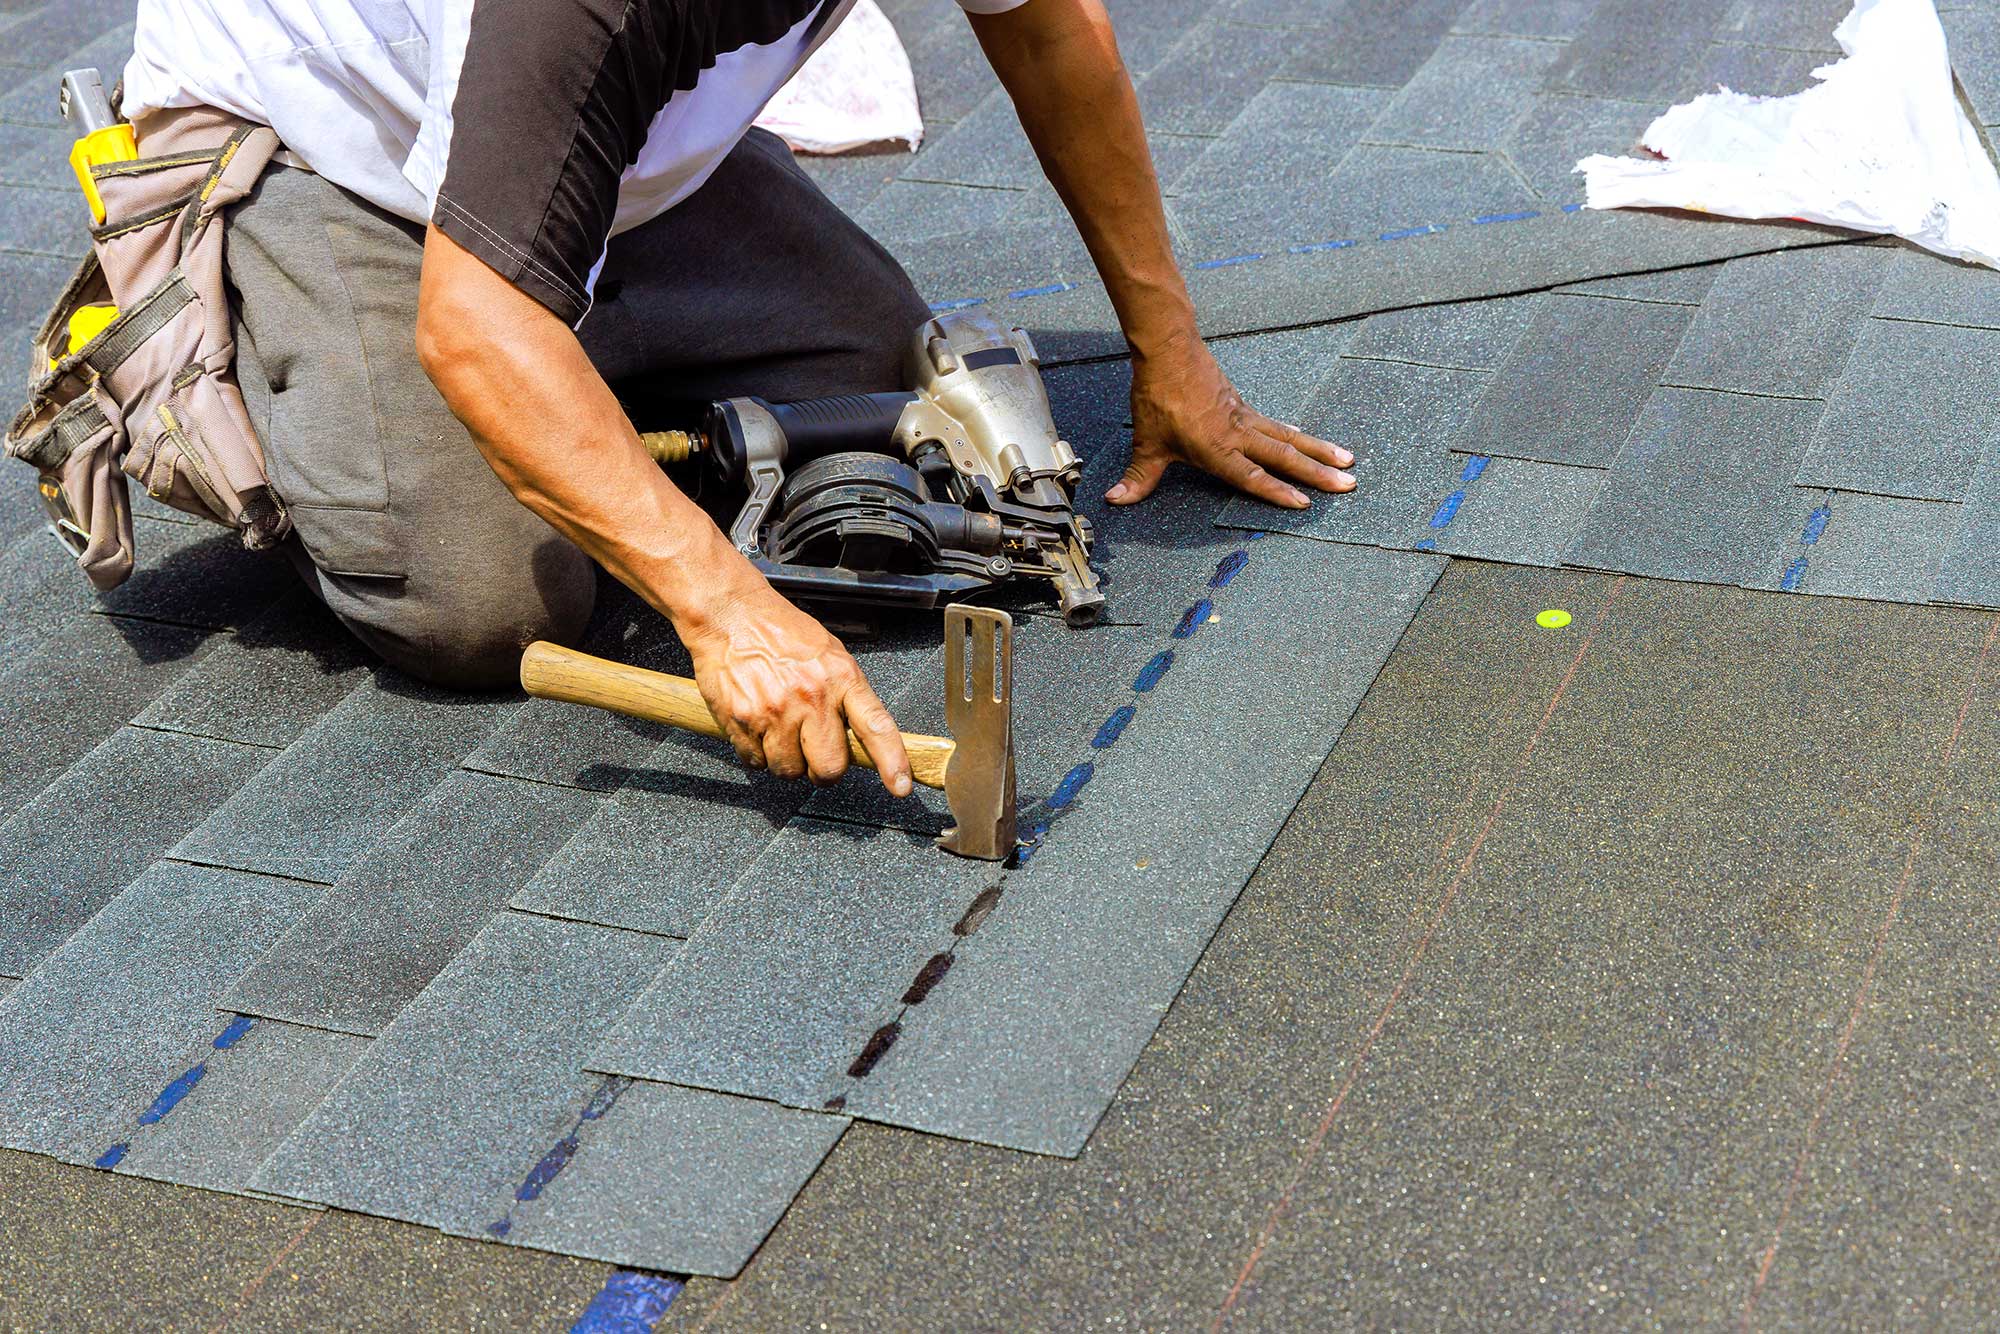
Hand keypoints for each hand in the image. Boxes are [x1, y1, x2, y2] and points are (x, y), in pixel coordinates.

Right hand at [680, 577, 911, 796]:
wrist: (730, 614)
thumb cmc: (780, 631)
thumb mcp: (828, 654)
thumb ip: (845, 694)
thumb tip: (859, 735)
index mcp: (841, 678)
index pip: (875, 726)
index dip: (891, 761)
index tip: (900, 786)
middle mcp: (811, 697)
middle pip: (828, 768)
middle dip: (822, 771)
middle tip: (815, 754)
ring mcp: (775, 711)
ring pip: (788, 770)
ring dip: (786, 761)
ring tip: (780, 729)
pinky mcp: (742, 720)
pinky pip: (755, 762)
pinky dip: (757, 753)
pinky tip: (758, 725)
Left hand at [1107, 333, 1354, 508]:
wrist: (1168, 349)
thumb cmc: (1158, 396)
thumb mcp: (1146, 441)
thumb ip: (1139, 475)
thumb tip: (1116, 499)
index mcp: (1216, 448)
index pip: (1252, 476)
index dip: (1277, 492)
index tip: (1305, 503)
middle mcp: (1237, 434)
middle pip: (1284, 456)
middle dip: (1317, 473)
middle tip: (1348, 484)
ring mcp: (1243, 418)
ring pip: (1288, 438)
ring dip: (1318, 450)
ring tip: (1348, 461)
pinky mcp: (1242, 405)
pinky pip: (1275, 424)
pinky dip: (1296, 434)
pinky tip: (1307, 440)